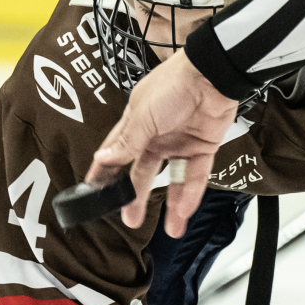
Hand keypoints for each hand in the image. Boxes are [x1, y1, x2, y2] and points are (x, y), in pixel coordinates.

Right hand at [87, 51, 237, 235]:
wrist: (212, 75)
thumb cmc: (173, 85)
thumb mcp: (142, 115)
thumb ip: (126, 142)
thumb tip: (102, 160)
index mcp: (136, 126)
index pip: (115, 154)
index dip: (104, 173)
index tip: (92, 193)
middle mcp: (156, 137)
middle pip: (143, 173)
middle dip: (136, 197)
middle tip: (130, 218)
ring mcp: (180, 144)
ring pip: (173, 180)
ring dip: (171, 204)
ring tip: (169, 229)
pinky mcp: (203, 148)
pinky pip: (196, 176)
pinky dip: (191, 193)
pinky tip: (185, 211)